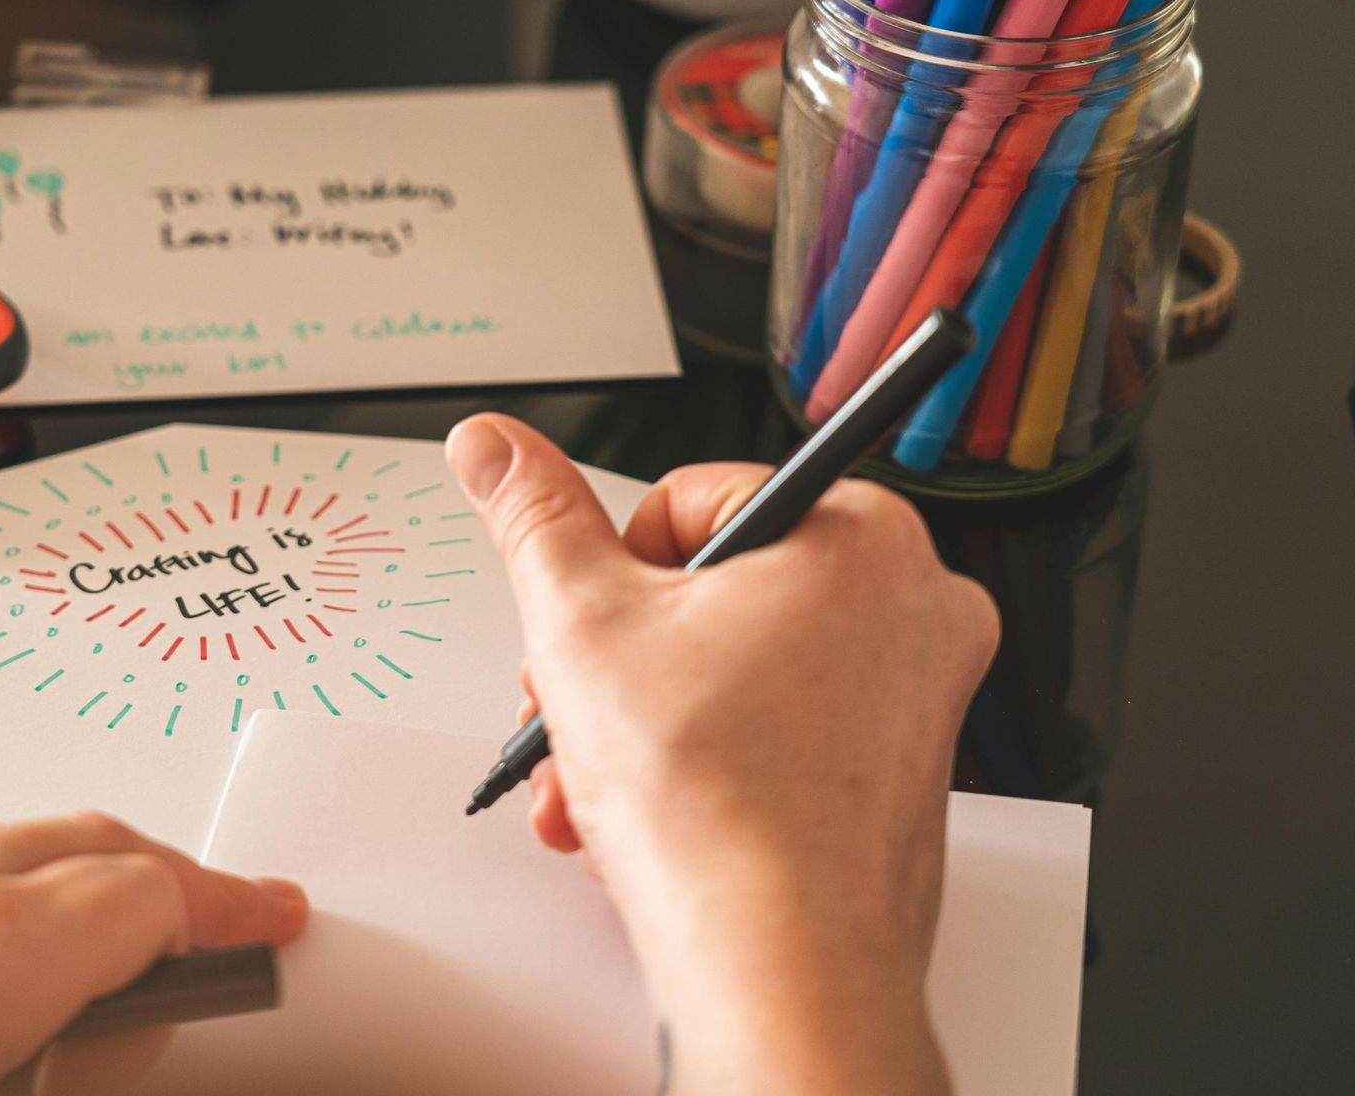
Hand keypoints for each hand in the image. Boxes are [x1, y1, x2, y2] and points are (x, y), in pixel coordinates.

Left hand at [0, 813, 306, 1095]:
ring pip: (6, 837)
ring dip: (68, 867)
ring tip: (89, 921)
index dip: (232, 909)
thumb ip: (55, 1066)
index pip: (155, 903)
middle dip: (166, 872)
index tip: (272, 916)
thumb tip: (107, 1049)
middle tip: (211, 909)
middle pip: (92, 841)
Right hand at [445, 414, 997, 1095]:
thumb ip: (533, 516)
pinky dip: (700, 761)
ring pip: (733, 669)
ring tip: (594, 780)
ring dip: (638, 720)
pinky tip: (642, 813)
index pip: (690, 501)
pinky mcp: (898, 770)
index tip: (591, 631)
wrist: (781, 966)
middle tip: (575, 709)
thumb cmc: (717, 808)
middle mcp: (914, 604)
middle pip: (710, 592)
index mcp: (861, 534)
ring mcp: (915, 694)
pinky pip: (776, 730)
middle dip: (617, 660)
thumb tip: (496, 444)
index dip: (612, 574)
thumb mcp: (581, 624)